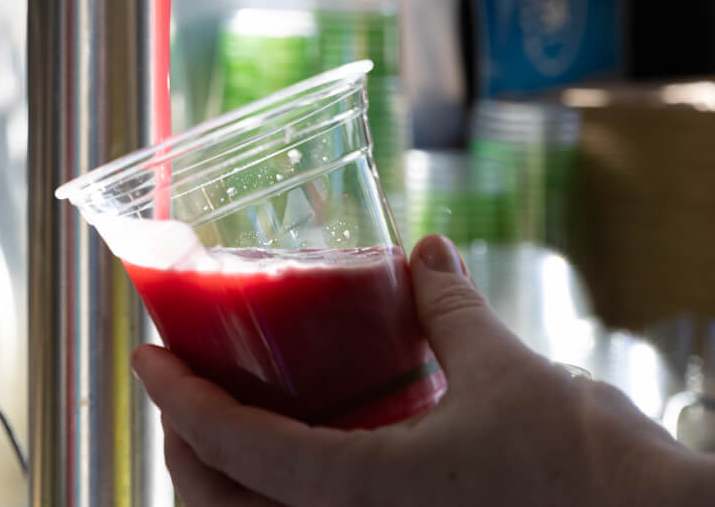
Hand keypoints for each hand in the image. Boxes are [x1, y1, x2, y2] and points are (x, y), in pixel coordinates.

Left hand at [132, 234, 707, 506]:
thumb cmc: (588, 471)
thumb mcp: (506, 371)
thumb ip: (449, 308)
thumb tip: (423, 251)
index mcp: (362, 499)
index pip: (237, 453)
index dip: (178, 402)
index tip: (144, 354)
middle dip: (188, 450)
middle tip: (180, 383)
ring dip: (231, 483)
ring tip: (229, 420)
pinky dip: (287, 500)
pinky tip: (311, 455)